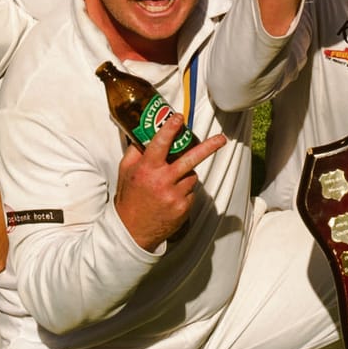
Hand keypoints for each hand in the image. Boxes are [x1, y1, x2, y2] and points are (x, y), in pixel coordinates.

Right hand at [113, 117, 229, 249]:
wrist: (132, 230)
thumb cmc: (129, 199)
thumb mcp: (125, 172)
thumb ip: (135, 152)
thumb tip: (142, 134)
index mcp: (146, 169)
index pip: (160, 144)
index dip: (171, 129)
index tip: (179, 118)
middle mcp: (162, 181)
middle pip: (190, 159)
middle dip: (208, 147)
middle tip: (221, 139)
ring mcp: (174, 195)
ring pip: (191, 175)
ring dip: (186, 174)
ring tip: (170, 183)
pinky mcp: (183, 207)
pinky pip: (191, 191)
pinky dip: (185, 190)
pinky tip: (171, 196)